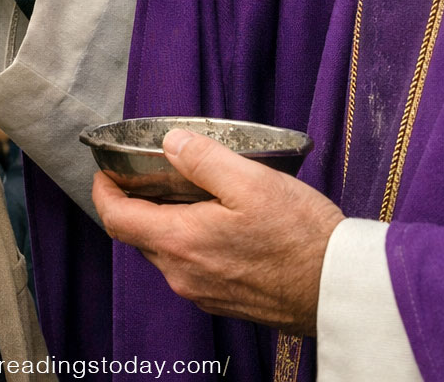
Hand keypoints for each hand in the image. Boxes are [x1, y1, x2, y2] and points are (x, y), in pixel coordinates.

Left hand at [92, 129, 344, 334]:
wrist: (339, 290)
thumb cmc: (301, 236)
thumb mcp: (252, 181)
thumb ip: (204, 160)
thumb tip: (171, 142)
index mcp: (181, 243)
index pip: (116, 219)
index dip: (104, 191)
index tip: (105, 170)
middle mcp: (183, 275)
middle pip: (138, 235)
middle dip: (136, 203)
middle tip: (149, 173)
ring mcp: (203, 293)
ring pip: (166, 252)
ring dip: (166, 223)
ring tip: (189, 193)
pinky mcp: (224, 301)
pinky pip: (191, 267)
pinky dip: (190, 241)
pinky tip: (216, 223)